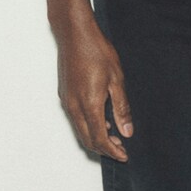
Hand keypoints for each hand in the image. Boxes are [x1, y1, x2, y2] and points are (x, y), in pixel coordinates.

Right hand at [55, 21, 133, 160]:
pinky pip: (75, 119)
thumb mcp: (117, 80)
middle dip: (104, 148)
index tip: (124, 155)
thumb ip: (121, 108)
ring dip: (95, 137)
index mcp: (89, 104)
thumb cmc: (97, 52)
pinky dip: (88, 126)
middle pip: (87, 140)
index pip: (100, 139)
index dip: (113, 151)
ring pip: (80, 130)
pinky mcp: (64, 95)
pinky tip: (101, 119)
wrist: (75, 34)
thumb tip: (127, 131)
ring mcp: (66, 101)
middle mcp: (74, 107)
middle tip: (121, 148)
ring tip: (114, 135)